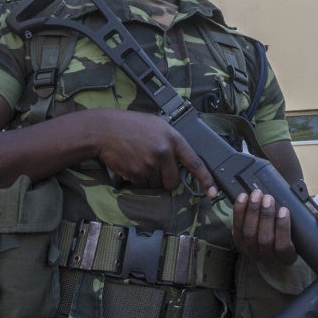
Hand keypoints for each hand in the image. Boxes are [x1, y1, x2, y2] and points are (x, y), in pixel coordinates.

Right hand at [93, 109, 216, 195]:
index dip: (206, 179)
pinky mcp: (136, 173)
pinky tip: (131, 165)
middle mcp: (164, 152)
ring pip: (156, 185)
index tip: (213, 193)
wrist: (105, 129)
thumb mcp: (157, 125)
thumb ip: (171, 142)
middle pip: (173, 182)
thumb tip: (181, 161)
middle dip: (165, 180)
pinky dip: (137, 181)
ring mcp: (150, 164)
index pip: (194, 162)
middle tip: (153, 167)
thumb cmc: (131, 125)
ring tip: (139, 161)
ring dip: (149, 179)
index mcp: (173, 138)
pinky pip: (142, 186)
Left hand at [231, 189, 317, 267]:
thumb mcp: (310, 223)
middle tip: (268, 198)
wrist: (277, 224)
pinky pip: (236, 228)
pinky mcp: (239, 242)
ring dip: (251, 212)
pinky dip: (238, 212)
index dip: (282, 229)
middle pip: (263, 239)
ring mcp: (251, 251)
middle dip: (265, 217)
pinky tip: (242, 198)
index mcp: (287, 256)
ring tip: (256, 195)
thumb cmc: (295, 225)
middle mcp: (267, 257)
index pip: (282, 247)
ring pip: (248, 233)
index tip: (284, 210)